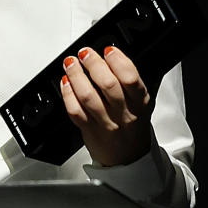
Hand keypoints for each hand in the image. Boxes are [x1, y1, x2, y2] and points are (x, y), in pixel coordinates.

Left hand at [60, 44, 152, 166]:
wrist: (128, 157)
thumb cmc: (133, 126)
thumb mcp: (142, 103)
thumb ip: (131, 82)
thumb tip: (114, 56)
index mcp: (140, 103)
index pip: (131, 78)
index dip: (118, 60)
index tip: (108, 50)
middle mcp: (124, 114)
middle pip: (108, 84)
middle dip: (93, 63)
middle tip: (85, 53)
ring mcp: (105, 123)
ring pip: (88, 96)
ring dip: (76, 75)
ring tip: (71, 63)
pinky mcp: (89, 131)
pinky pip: (75, 111)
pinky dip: (67, 94)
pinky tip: (65, 83)